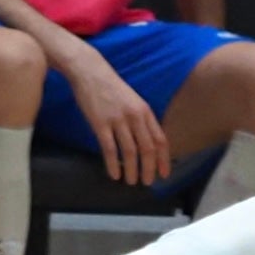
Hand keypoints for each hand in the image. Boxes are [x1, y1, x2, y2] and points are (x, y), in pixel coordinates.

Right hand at [60, 41, 171, 184]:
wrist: (90, 71)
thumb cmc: (110, 87)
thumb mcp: (132, 100)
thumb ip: (140, 119)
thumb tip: (146, 141)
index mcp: (144, 111)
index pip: (160, 140)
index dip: (164, 159)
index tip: (164, 174)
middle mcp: (135, 116)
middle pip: (148, 149)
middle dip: (149, 169)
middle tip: (147, 182)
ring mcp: (118, 120)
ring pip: (130, 152)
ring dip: (132, 170)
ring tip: (131, 182)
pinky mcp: (100, 123)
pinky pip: (110, 149)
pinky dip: (113, 164)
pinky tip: (114, 174)